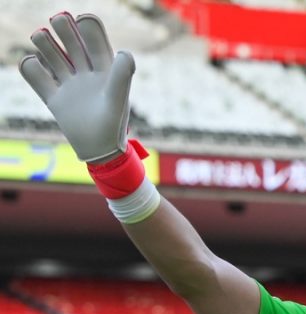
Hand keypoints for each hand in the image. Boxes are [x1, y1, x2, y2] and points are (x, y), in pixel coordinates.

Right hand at [19, 12, 134, 162]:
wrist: (99, 151)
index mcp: (106, 71)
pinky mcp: (54, 99)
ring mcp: (69, 85)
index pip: (97, 43)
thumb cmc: (113, 125)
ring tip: (40, 36)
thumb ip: (121, 76)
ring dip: (46, 44)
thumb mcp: (117, 99)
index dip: (90, 29)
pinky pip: (37, 79)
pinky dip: (30, 68)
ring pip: (54, 57)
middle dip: (66, 30)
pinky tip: (31, 63)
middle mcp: (87, 74)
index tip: (83, 19)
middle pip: (74, 45)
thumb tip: (124, 53)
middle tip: (59, 20)